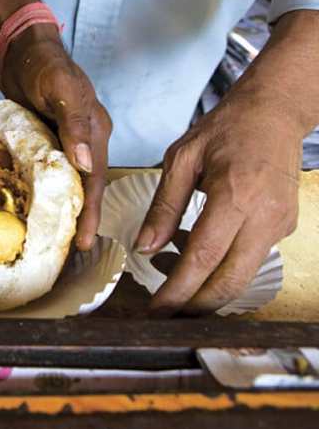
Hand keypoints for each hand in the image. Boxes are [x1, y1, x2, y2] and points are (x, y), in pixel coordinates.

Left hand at [0, 26, 112, 249]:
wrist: (21, 44)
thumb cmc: (43, 63)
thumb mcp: (60, 90)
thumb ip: (74, 124)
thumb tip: (87, 165)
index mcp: (96, 130)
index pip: (96, 180)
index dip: (92, 212)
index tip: (86, 243)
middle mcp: (86, 138)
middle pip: (85, 185)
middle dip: (81, 218)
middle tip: (72, 252)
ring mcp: (66, 138)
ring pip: (67, 180)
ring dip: (63, 206)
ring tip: (55, 237)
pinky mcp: (46, 135)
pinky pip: (48, 168)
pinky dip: (45, 188)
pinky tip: (34, 205)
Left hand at [136, 89, 301, 315]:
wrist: (275, 113)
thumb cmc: (225, 128)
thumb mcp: (182, 158)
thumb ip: (163, 205)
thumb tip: (145, 247)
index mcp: (235, 196)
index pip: (203, 258)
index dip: (178, 290)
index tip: (155, 311)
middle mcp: (264, 216)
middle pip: (230, 281)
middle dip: (195, 306)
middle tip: (163, 316)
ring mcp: (280, 224)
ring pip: (243, 276)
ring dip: (207, 288)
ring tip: (167, 278)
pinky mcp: (284, 227)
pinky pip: (250, 259)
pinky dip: (221, 266)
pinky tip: (191, 251)